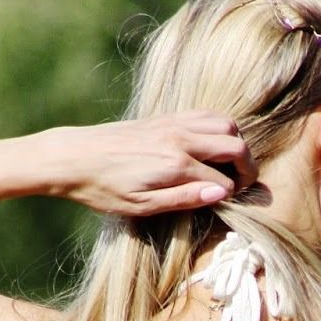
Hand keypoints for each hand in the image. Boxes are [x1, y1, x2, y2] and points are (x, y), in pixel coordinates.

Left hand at [40, 112, 258, 216]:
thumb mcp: (142, 206)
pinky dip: (219, 128)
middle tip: (242, 184)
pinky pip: (205, 114)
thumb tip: (222, 193)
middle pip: (234, 144)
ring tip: (229, 164)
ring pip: (225, 123)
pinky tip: (211, 146)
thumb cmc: (104, 189)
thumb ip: (185, 198)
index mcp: (175, 165)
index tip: (227, 204)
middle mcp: (178, 139)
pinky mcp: (165, 118)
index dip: (232, 195)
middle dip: (247, 166)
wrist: (73, 157)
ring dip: (236, 143)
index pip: (224, 179)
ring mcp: (172, 124)